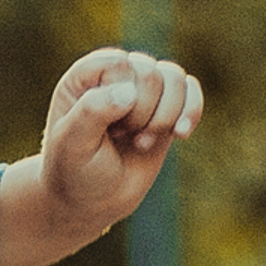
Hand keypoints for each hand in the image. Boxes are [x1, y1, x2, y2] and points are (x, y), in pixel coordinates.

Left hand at [0, 48, 202, 265]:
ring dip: (164, 118)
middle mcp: (116, 74)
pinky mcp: (165, 106)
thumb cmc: (75, 170)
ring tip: (141, 142)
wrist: (93, 200)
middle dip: (141, 115)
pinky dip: (192, 111)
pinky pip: (191, 89)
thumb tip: (130, 91)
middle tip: (119, 139)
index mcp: (86, 75)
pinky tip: (181, 134)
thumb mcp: (72, 144)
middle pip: (150, 74)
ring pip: (174, 78)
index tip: (105, 131)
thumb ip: (93, 111)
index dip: (120, 99)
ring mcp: (143, 88)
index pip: (119, 64)